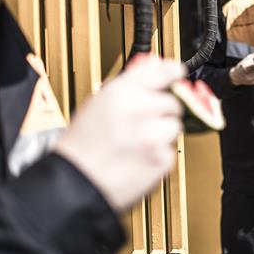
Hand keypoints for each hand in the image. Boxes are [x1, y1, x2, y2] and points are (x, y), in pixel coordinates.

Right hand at [53, 56, 184, 212]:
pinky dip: (159, 156)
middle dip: (162, 111)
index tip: (177, 73)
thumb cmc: (81, 145)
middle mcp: (140, 110)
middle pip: (173, 102)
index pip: (162, 71)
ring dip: (162, 134)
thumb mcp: (97, 103)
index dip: (173, 72)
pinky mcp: (161, 160)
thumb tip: (152, 73)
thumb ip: (128, 87)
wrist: (75, 182)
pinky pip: (170, 152)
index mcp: (122, 92)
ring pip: (174, 127)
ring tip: (138, 143)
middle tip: (144, 123)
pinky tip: (138, 158)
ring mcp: (153, 136)